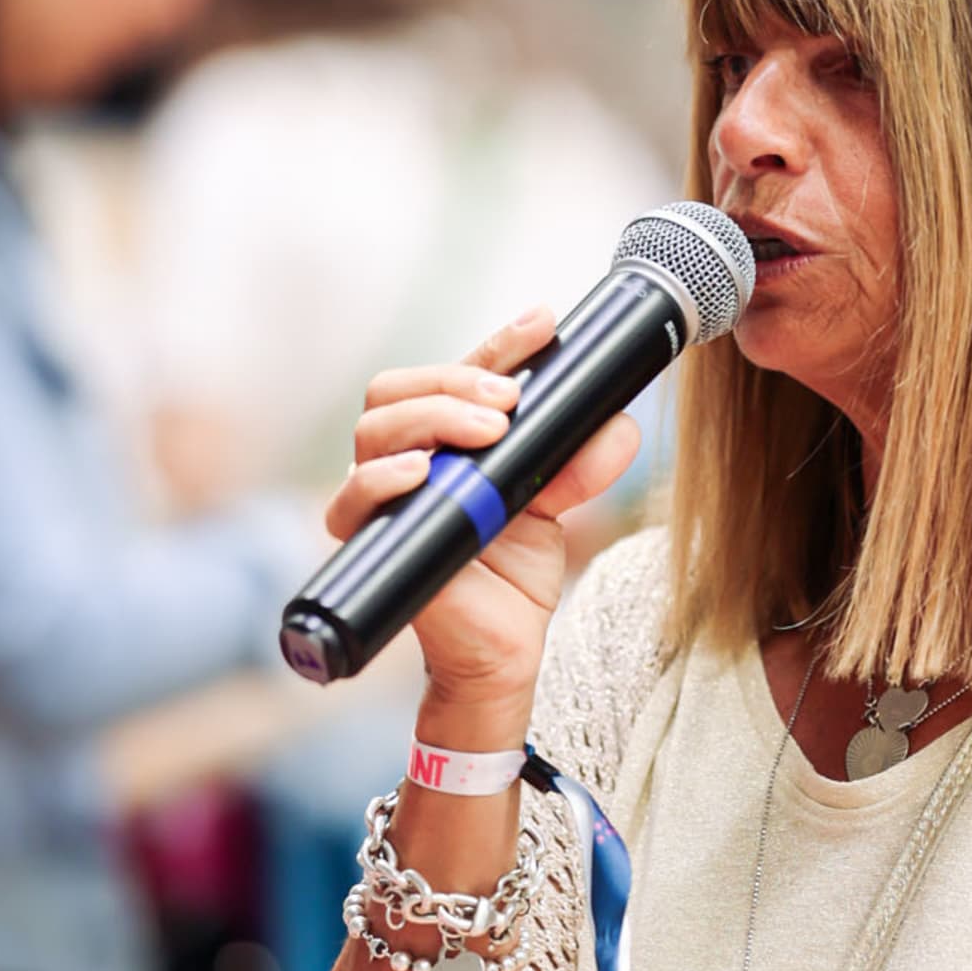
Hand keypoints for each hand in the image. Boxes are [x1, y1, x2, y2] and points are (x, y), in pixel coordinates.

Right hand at [320, 306, 641, 721]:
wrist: (504, 647)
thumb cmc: (516, 568)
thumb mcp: (559, 503)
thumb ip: (582, 461)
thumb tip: (619, 424)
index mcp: (448, 434)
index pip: (462, 372)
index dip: (500, 342)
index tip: (544, 322)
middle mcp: (407, 455)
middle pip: (400, 388)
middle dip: (455, 378)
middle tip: (510, 398)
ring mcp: (382, 497)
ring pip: (374, 429)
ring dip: (431, 417)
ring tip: (487, 429)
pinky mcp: (371, 542)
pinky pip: (352, 501)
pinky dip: (382, 479)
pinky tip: (422, 473)